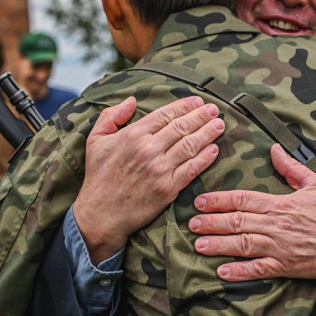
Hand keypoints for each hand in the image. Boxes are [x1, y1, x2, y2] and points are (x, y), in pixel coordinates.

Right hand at [75, 96, 223, 263]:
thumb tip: (132, 100)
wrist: (100, 214)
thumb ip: (111, 116)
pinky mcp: (168, 188)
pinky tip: (214, 150)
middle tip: (214, 109)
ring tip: (219, 125)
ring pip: (190, 145)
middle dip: (201, 116)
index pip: (165, 114)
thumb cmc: (98, 176)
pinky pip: (192, 169)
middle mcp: (149, 149)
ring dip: (208, 133)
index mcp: (133, 135)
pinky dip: (205, 158)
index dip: (185, 106)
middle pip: (182, 127)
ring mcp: (160, 169)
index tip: (197, 101)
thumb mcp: (96, 140)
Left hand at [189, 144, 315, 282]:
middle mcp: (278, 225)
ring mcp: (281, 247)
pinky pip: (259, 270)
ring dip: (219, 245)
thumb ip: (292, 167)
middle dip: (212, 223)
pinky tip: (222, 272)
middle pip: (238, 222)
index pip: (244, 200)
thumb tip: (274, 149)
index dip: (220, 200)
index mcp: (282, 204)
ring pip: (243, 245)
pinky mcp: (287, 267)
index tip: (201, 201)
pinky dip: (240, 272)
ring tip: (198, 246)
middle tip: (191, 224)